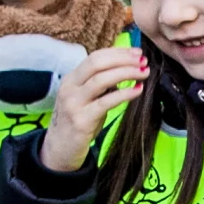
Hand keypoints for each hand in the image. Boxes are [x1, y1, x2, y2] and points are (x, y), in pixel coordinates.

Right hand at [38, 42, 147, 173]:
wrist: (60, 151)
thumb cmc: (78, 123)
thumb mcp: (86, 99)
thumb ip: (101, 86)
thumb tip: (125, 71)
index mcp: (71, 79)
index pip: (95, 57)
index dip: (118, 52)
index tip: (137, 52)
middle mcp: (70, 87)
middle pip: (97, 63)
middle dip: (123, 59)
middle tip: (143, 60)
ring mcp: (74, 103)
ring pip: (101, 79)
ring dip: (126, 73)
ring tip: (143, 73)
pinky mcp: (81, 120)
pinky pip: (106, 102)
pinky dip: (124, 94)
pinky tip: (137, 91)